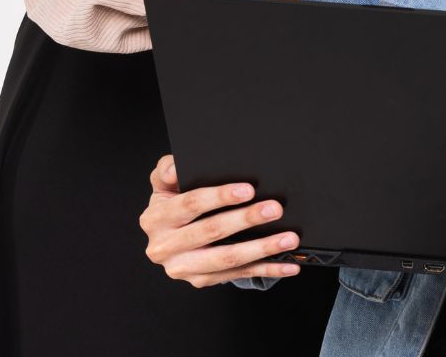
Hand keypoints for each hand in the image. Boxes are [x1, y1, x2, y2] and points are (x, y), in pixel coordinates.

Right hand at [139, 154, 302, 286]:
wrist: (167, 235)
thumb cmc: (173, 202)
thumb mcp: (164, 183)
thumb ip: (167, 169)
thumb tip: (175, 166)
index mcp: (156, 218)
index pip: (190, 204)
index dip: (220, 196)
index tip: (249, 190)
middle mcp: (165, 247)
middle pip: (212, 232)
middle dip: (246, 219)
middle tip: (275, 209)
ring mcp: (183, 268)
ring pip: (227, 259)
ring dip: (262, 248)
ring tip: (289, 238)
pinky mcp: (201, 280)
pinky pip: (238, 275)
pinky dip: (266, 269)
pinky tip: (288, 264)